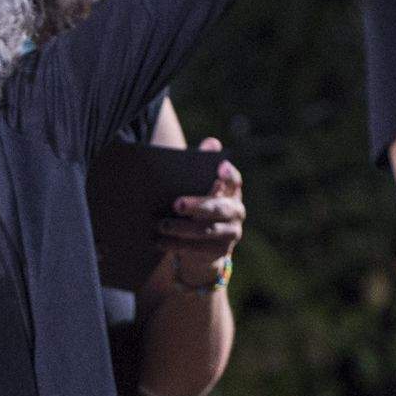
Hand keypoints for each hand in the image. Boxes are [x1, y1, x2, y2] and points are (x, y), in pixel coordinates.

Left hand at [151, 137, 245, 290]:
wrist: (202, 245)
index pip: (234, 181)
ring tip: (161, 225)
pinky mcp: (220, 252)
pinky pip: (198, 249)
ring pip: (208, 231)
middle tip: (176, 204)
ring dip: (182, 228)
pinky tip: (159, 242)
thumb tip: (212, 142)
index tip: (219, 168)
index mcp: (231, 191)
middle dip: (198, 205)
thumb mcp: (197, 187)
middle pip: (219, 208)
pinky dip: (177, 245)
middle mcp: (236, 212)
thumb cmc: (196, 206)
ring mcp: (230, 234)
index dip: (229, 175)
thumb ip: (201, 166)